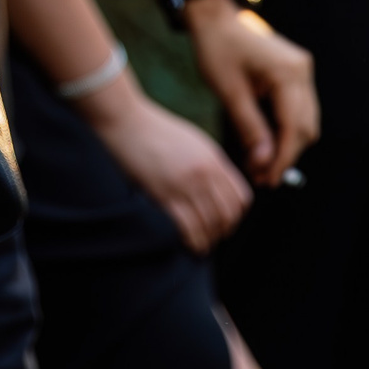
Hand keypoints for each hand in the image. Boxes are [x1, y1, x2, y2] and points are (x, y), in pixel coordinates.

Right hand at [71, 74, 253, 252]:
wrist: (127, 122)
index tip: (227, 222)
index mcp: (213, 159)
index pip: (241, 198)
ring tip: (202, 246)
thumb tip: (217, 187)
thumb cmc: (155, 130)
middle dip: (224, 231)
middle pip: (228, 215)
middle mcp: (204, 173)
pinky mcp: (165, 195)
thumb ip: (209, 162)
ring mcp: (186, 184)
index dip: (237, 216)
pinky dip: (194, 242)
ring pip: (210, 225)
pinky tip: (190, 245)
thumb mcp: (192, 141)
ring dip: (209, 240)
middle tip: (215, 237)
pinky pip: (189, 228)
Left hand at [184, 0, 319, 185]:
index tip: (268, 179)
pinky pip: (297, 107)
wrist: (213, 16)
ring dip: (287, 144)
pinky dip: (285, 127)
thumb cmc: (216, 47)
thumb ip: (249, 128)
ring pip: (305, 120)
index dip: (282, 158)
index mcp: (288, 73)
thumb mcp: (229, 92)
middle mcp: (301, 70)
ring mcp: (301, 69)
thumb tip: (263, 162)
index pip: (293, 128)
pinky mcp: (294, 71)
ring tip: (261, 163)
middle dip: (286, 155)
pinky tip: (267, 141)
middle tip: (262, 176)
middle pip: (305, 127)